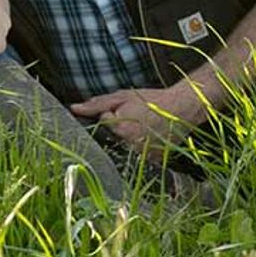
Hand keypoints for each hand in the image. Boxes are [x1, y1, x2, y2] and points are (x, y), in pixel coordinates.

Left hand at [71, 83, 208, 150]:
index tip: (125, 110)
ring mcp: (143, 155)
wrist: (182, 108)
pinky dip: (141, 147)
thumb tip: (73, 108)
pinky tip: (151, 136)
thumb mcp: (121, 96)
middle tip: (137, 118)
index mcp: (120, 129)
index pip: (104, 125)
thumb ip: (96, 104)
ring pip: (125, 148)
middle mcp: (131, 145)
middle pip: (113, 139)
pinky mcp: (154, 160)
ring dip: (130, 139)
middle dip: (120, 129)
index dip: (112, 115)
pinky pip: (139, 156)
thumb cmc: (151, 100)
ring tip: (145, 127)